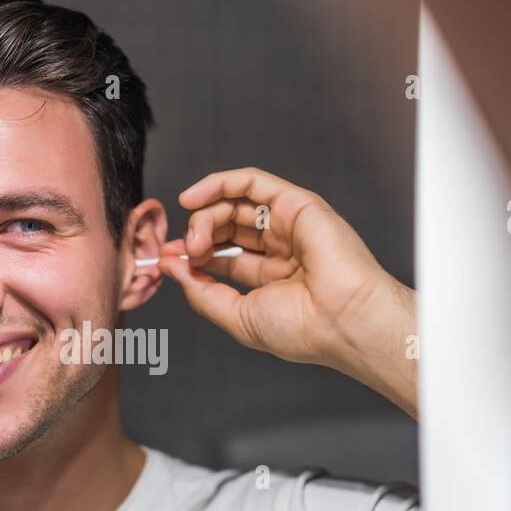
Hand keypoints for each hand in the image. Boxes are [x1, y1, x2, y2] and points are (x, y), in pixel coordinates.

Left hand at [158, 167, 417, 417]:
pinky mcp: (297, 203)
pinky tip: (194, 198)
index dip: (191, 254)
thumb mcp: (238, 316)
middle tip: (183, 251)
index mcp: (271, 276)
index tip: (167, 260)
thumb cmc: (304, 329)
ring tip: (195, 239)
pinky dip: (219, 183)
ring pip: (234, 203)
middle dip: (196, 234)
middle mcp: (281, 247)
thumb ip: (203, 292)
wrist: (343, 323)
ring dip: (205, 215)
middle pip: (225, 226)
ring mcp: (289, 223)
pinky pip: (252, 181)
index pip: (222, 255)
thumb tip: (172, 267)